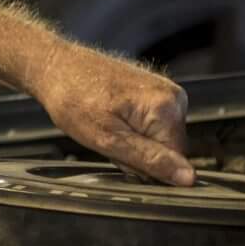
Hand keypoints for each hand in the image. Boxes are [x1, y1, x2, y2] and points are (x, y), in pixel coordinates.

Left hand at [27, 41, 193, 185]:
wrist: (55, 67)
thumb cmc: (73, 99)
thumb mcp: (108, 140)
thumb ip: (151, 160)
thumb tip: (189, 178)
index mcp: (167, 108)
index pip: (176, 162)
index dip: (146, 166)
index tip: (119, 151)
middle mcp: (174, 97)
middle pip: (168, 150)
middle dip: (138, 154)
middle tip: (108, 137)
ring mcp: (164, 92)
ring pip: (158, 140)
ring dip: (132, 143)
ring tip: (106, 125)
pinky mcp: (153, 92)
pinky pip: (150, 126)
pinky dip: (130, 130)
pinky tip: (111, 119)